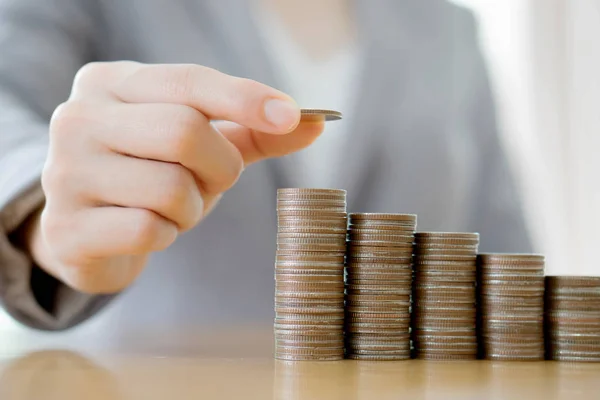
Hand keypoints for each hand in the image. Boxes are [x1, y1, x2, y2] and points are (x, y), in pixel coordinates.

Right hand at [28, 61, 323, 293]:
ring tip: (172, 208)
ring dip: (192, 207)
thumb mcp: (199, 146)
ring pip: (171, 188)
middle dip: (220, 166)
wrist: (86, 232)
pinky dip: (165, 236)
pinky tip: (148, 232)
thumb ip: (253, 132)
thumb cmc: (150, 176)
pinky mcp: (65, 228)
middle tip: (213, 180)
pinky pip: (148, 230)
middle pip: (184, 131)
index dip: (245, 98)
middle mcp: (78, 118)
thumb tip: (315, 123)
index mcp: (111, 83)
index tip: (290, 117)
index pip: (189, 81)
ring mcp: (64, 172)